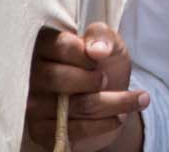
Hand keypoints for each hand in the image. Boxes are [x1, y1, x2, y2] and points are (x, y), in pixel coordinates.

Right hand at [25, 24, 148, 151]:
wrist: (111, 101)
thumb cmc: (105, 65)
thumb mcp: (111, 43)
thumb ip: (102, 36)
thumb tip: (97, 50)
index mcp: (45, 46)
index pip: (60, 45)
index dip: (86, 53)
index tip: (102, 56)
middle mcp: (31, 76)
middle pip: (56, 77)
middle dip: (92, 80)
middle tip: (107, 80)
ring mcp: (32, 106)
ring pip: (71, 106)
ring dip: (112, 103)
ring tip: (137, 99)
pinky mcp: (40, 132)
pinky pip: (72, 130)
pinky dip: (103, 124)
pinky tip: (120, 117)